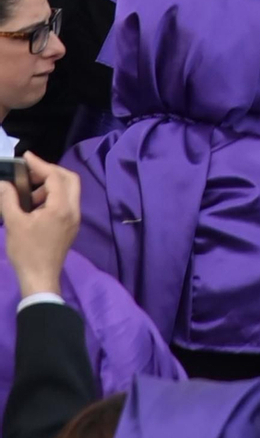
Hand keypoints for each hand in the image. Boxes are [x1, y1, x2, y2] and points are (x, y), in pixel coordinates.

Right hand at [0, 157, 80, 299]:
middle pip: (69, 179)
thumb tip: (3, 184)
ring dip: (51, 186)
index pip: (54, 176)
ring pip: (69, 191)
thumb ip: (9, 200)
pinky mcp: (71, 227)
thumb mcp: (14, 224)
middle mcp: (73, 209)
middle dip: (50, 172)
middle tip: (31, 173)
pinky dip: (53, 197)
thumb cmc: (27, 252)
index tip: (26, 157)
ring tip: (29, 194)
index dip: (40, 164)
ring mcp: (74, 219)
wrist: (40, 280)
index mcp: (61, 206)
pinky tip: (35, 207)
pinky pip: (66, 203)